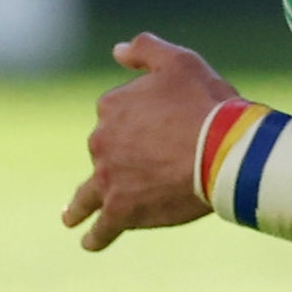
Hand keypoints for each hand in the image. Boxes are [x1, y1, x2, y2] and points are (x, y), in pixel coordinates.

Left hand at [61, 34, 234, 249]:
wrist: (220, 150)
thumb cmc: (204, 103)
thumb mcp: (178, 61)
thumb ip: (144, 50)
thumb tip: (116, 50)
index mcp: (111, 106)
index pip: (115, 114)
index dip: (141, 121)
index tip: (163, 126)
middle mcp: (101, 141)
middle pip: (104, 152)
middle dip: (118, 160)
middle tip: (149, 168)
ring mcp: (108, 179)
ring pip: (87, 195)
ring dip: (79, 207)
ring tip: (71, 218)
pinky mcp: (121, 210)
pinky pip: (103, 228)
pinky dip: (96, 236)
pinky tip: (91, 242)